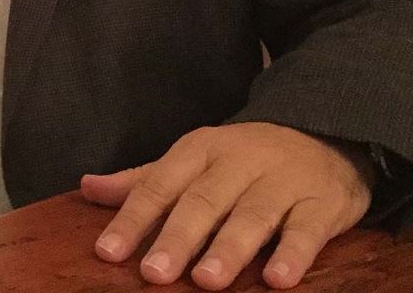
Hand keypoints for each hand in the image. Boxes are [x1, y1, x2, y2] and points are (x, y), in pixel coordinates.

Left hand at [80, 122, 373, 289]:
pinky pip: (308, 229)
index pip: (159, 185)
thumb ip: (143, 180)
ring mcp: (282, 180)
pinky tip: (279, 279)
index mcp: (200, 150)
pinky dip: (294, 253)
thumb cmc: (244, 160)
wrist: (325, 134)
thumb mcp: (192, 160)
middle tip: (154, 274)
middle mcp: (238, 162)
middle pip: (204, 200)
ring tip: (207, 281)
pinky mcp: (322, 202)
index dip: (133, 218)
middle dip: (178, 237)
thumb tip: (86, 188)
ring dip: (230, 248)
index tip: (108, 252)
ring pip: (253, 214)